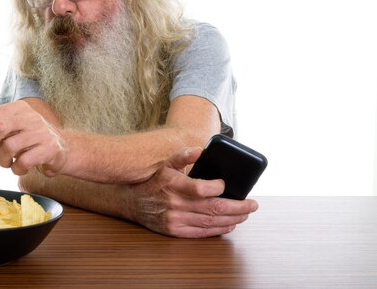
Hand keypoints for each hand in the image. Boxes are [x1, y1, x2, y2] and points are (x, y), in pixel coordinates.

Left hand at [0, 101, 66, 176]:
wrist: (62, 148)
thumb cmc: (28, 141)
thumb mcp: (8, 133)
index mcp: (16, 109)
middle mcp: (29, 116)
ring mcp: (41, 132)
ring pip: (9, 147)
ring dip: (2, 160)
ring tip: (7, 162)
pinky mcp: (49, 148)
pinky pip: (24, 162)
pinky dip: (17, 169)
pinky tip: (19, 167)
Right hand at [126, 147, 258, 237]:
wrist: (131, 202)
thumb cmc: (153, 181)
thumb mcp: (165, 164)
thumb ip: (183, 156)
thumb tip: (201, 150)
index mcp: (173, 185)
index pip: (201, 189)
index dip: (218, 188)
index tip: (226, 184)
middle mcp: (174, 204)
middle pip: (213, 208)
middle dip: (237, 207)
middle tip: (252, 204)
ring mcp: (174, 220)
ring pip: (210, 221)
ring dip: (232, 219)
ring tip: (245, 214)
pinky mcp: (175, 231)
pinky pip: (201, 232)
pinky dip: (218, 229)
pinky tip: (230, 224)